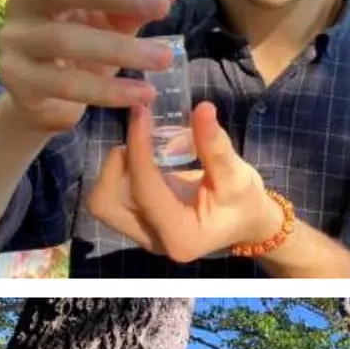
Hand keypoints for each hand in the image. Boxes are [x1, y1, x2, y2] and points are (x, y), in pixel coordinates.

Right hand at [0, 0, 181, 132]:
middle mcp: (25, 2)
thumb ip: (139, 5)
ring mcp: (16, 40)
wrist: (44, 100)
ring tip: (165, 58)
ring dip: (121, 49)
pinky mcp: (17, 79)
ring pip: (64, 39)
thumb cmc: (83, 52)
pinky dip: (109, 90)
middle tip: (163, 8)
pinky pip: (65, 84)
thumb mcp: (114, 25)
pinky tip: (144, 94)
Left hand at [86, 101, 283, 262]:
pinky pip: (111, 200)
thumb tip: (203, 107)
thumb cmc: (244, 201)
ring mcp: (142, 236)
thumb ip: (215, 145)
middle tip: (136, 141)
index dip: (139, 149)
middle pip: (107, 204)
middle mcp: (155, 241)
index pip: (145, 190)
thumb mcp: (237, 174)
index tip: (140, 114)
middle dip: (115, 167)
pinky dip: (118, 176)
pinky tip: (139, 160)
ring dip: (113, 172)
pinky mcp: (137, 225)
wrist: (246, 223)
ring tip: (138, 150)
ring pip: (103, 203)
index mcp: (181, 236)